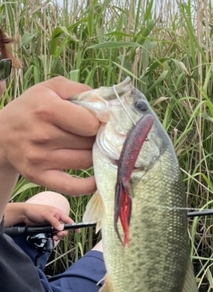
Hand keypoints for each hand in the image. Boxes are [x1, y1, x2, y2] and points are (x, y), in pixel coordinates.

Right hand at [0, 77, 98, 195]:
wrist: (2, 134)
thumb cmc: (32, 108)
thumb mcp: (51, 88)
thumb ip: (79, 90)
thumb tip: (107, 104)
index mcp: (47, 109)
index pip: (91, 124)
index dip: (98, 123)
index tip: (96, 122)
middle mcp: (43, 135)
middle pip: (89, 143)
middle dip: (96, 139)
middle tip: (91, 136)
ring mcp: (40, 158)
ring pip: (86, 162)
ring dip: (92, 156)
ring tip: (87, 148)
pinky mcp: (39, 177)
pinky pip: (72, 187)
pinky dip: (89, 186)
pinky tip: (96, 179)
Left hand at [22, 203, 76, 240]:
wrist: (24, 214)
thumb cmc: (35, 210)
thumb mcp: (46, 215)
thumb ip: (54, 221)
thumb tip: (61, 228)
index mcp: (58, 213)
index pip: (68, 220)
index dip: (73, 225)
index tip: (77, 231)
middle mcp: (56, 219)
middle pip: (64, 228)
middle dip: (63, 233)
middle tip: (58, 235)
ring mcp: (51, 224)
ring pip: (59, 232)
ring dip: (58, 236)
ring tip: (53, 237)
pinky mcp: (47, 228)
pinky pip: (53, 234)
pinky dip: (53, 237)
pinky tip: (51, 237)